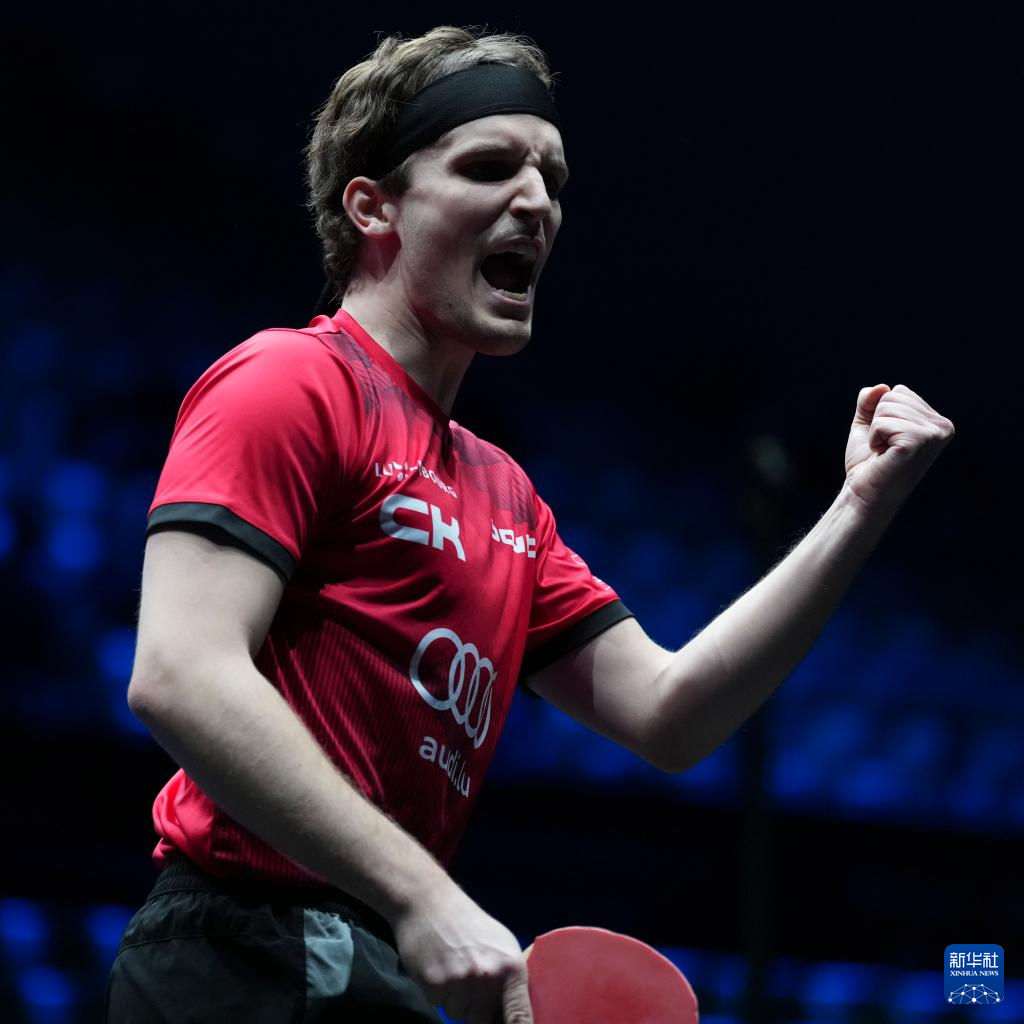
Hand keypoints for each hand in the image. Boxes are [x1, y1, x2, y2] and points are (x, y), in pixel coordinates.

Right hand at [392, 883, 532, 1023]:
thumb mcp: (501, 945)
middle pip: (484, 1022)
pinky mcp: (435, 985)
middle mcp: (488, 977)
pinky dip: (439, 993)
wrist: (429, 902)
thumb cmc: (469, 923)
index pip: (520, 1017)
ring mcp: (460, 982)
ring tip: (454, 970)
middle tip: (470, 984)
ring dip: (456, 1002)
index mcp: (511, 968)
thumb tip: (516, 1016)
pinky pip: (440, 1006)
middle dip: (478, 1011)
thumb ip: (510, 981)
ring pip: (460, 1016)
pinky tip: (439, 968)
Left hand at [843, 383, 954, 517]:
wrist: (864, 494)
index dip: (881, 414)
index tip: (887, 440)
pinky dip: (874, 437)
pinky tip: (883, 455)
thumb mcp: (867, 425)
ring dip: (875, 431)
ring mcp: (934, 433)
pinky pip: (882, 422)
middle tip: (884, 447)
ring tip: (885, 452)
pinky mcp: (919, 440)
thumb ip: (871, 402)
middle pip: (893, 395)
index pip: (899, 391)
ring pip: (886, 406)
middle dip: (878, 420)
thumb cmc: (867, 464)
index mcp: (936, 421)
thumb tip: (881, 386)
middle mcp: (943, 426)